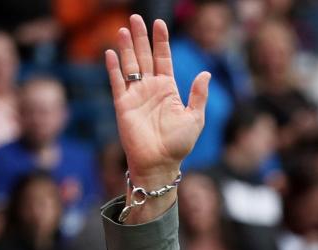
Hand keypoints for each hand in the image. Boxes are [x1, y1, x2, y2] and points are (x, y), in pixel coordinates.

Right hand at [105, 16, 209, 191]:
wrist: (160, 163)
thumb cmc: (179, 144)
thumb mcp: (195, 118)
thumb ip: (198, 95)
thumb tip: (205, 73)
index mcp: (168, 89)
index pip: (163, 58)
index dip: (161, 41)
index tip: (159, 24)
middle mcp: (150, 88)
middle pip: (144, 56)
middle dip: (141, 38)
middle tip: (137, 18)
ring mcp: (135, 95)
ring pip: (129, 65)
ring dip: (126, 48)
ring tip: (125, 29)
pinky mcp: (122, 104)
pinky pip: (117, 82)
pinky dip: (114, 68)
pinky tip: (111, 52)